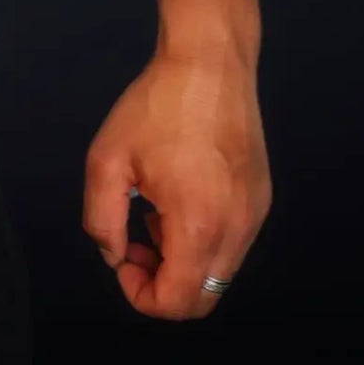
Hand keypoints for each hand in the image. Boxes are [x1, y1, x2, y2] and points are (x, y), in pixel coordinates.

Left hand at [83, 48, 272, 318]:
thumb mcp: (107, 159)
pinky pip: (231, 242)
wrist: (209, 62)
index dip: (142, 295)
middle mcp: (237, 230)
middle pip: (202, 296)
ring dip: (181, 260)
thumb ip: (102, 220)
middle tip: (134, 240)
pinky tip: (179, 194)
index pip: (178, 302)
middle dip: (163, 282)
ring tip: (153, 210)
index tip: (122, 257)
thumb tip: (114, 256)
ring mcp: (255, 216)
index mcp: (199, 226)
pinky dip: (202, 238)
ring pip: (218, 271)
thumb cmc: (155, 107)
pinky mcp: (261, 199)